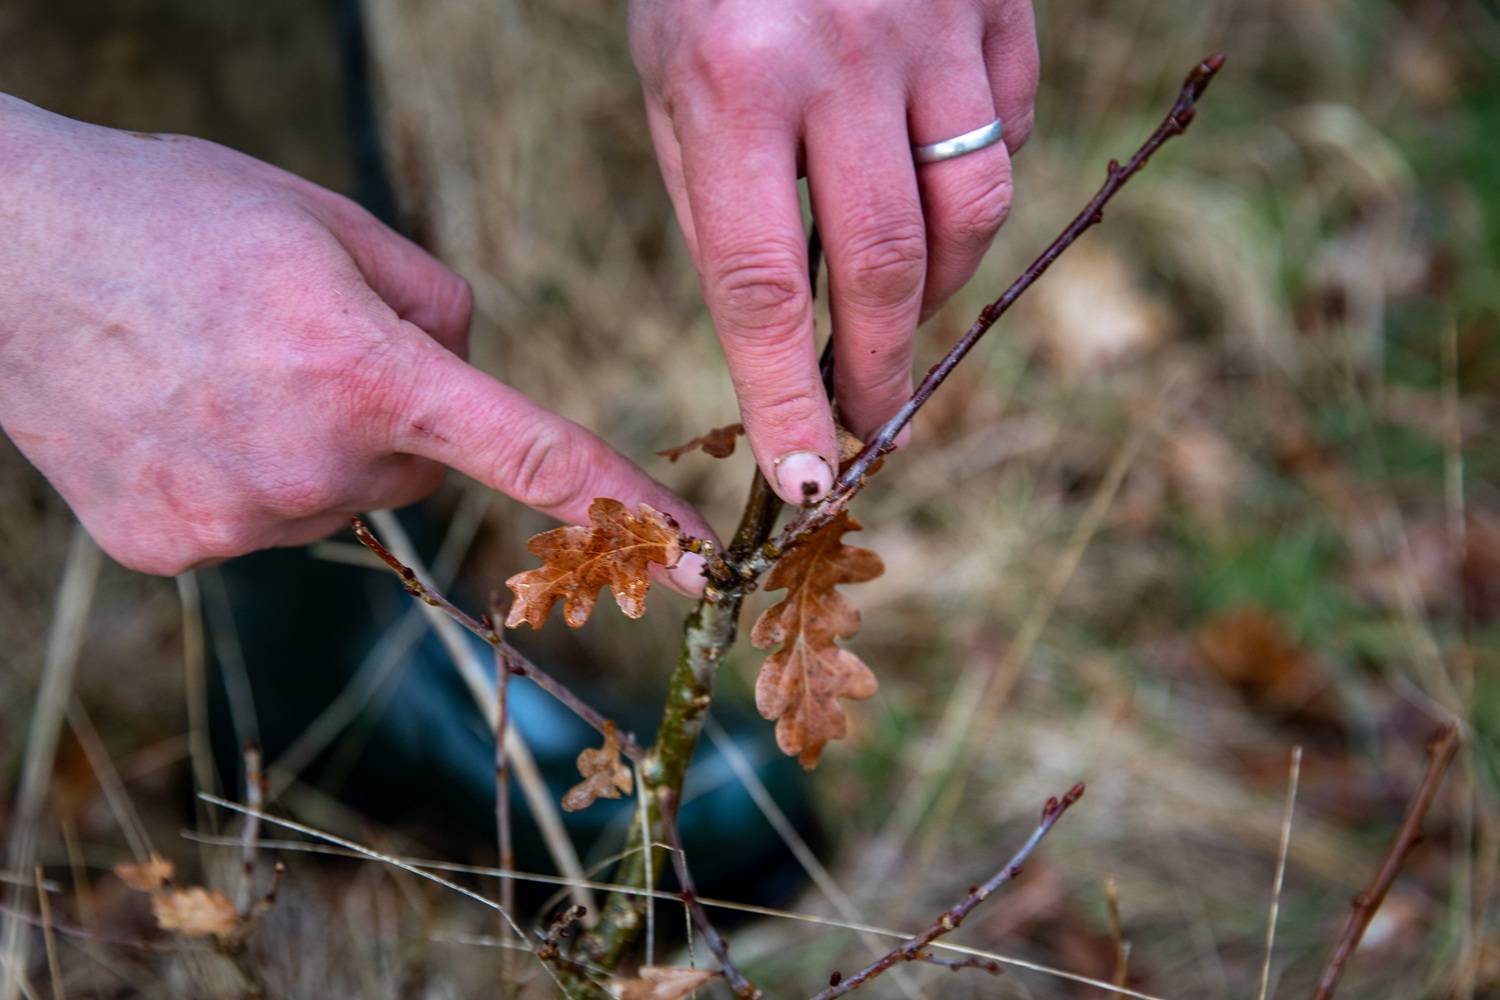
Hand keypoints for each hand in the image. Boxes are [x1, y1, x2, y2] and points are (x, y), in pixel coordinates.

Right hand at [0, 95, 711, 591]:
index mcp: (369, 373)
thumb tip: (466, 377)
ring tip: (226, 370)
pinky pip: (257, 519)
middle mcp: (310, 464)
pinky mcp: (170, 549)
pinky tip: (182, 415)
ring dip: (314, 448)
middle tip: (303, 346)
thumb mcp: (335, 224)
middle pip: (419, 471)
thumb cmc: (179, 214)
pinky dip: (241, 475)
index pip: (529, 453)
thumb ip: (438, 306)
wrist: (0, 251)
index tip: (693, 560)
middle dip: (394, 420)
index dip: (616, 505)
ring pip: (338, 499)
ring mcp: (236, 517)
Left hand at [631, 0, 1036, 503]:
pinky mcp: (997, 2)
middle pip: (888, 265)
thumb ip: (728, 205)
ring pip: (973, 207)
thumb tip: (790, 334)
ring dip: (939, 287)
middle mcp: (841, 53)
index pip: (765, 285)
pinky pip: (1006, 132)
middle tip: (869, 423)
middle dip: (881, 368)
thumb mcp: (673, 85)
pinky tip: (929, 186)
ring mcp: (933, 22)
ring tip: (898, 310)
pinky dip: (971, 185)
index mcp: (732, 81)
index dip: (790, 399)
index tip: (806, 481)